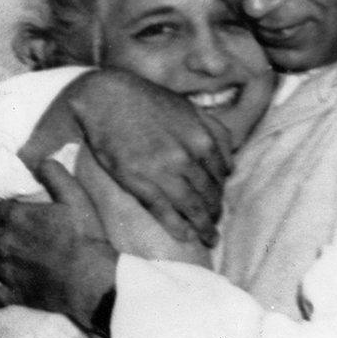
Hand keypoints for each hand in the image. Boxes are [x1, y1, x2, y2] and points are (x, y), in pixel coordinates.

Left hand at [0, 161, 116, 327]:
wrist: (90, 278)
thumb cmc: (85, 237)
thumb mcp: (76, 198)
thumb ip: (56, 176)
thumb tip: (41, 160)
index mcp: (17, 217)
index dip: (0, 212)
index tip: (3, 214)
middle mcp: (5, 243)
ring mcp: (6, 270)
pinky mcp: (13, 293)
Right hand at [65, 69, 231, 245]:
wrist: (106, 99)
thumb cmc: (147, 100)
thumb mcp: (190, 108)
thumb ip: (215, 131)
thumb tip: (230, 161)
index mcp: (203, 139)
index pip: (222, 175)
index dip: (222, 190)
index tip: (218, 200)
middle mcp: (188, 158)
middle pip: (210, 194)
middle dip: (215, 212)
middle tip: (214, 223)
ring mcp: (164, 173)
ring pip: (193, 207)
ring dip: (203, 227)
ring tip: (209, 238)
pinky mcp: (140, 184)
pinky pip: (165, 212)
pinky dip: (178, 227)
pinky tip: (185, 236)